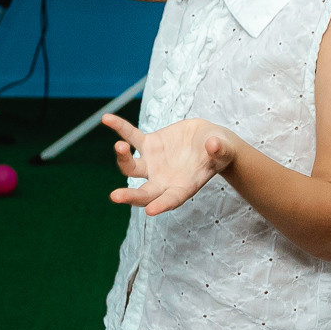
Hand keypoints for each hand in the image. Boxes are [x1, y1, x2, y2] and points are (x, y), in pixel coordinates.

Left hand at [103, 113, 233, 215]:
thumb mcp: (223, 151)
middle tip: (116, 196)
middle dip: (130, 196)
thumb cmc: (219, 152)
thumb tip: (212, 145)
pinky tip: (107, 118)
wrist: (211, 140)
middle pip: (143, 192)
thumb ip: (219, 150)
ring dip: (123, 159)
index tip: (151, 211)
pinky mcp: (149, 145)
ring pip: (131, 167)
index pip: (171, 200)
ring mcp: (152, 163)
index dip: (162, 205)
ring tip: (119, 146)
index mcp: (182, 188)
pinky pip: (131, 137)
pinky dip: (120, 128)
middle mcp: (162, 180)